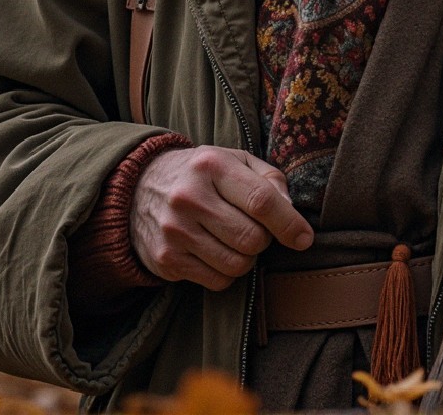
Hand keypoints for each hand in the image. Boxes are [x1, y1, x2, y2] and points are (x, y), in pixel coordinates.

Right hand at [130, 146, 313, 289]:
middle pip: (252, 238)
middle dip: (264, 240)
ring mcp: (174, 230)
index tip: (304, 238)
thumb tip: (291, 214)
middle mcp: (189, 197)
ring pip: (237, 265)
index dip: (289, 223)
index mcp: (211, 165)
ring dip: (246, 258)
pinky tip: (215, 252)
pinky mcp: (166, 259)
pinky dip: (226, 273)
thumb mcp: (234, 161)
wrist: (138, 188)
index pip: (261, 201)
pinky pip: (217, 281)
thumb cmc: (201, 175)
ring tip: (234, 240)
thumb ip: (269, 180)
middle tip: (254, 230)